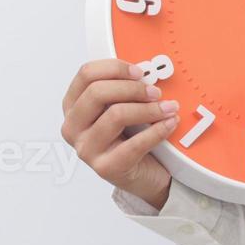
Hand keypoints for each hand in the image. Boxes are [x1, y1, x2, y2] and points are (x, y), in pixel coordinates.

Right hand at [62, 58, 181, 208]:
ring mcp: (86, 149)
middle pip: (97, 92)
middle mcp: (73, 127)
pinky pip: (135, 143)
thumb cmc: (132, 136)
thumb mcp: (122, 107)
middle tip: (155, 92)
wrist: (144, 176)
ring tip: (168, 108)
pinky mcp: (106, 167)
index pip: (86, 74)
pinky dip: (157, 130)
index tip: (140, 72)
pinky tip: (170, 123)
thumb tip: (147, 72)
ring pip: (116, 115)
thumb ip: (125, 89)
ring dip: (149, 109)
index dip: (115, 68)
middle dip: (132, 88)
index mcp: (73, 106)